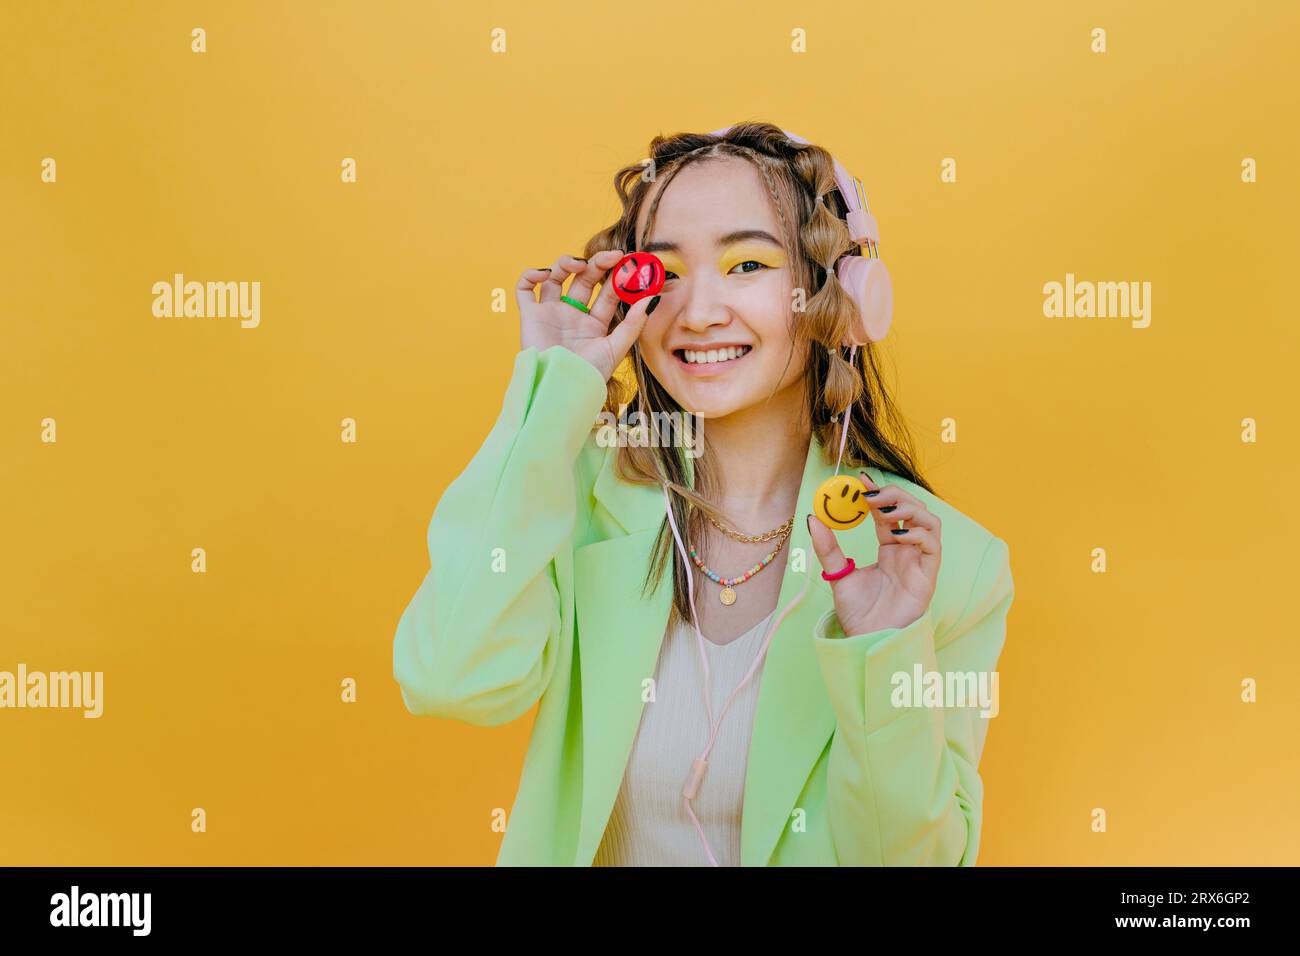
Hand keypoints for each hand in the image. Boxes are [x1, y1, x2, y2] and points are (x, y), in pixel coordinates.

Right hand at [515, 249, 655, 380]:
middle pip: (585, 279)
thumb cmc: (588, 375)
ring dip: (566, 262)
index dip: (619, 276)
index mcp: (595, 323)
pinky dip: (531, 275)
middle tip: (613, 256)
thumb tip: (652, 297)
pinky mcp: (530, 316)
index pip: (608, 292)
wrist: (560, 389)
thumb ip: (634, 323)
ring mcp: (551, 313)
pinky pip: (524, 289)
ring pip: (556, 277)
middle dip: (598, 264)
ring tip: (578, 264)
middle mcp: (573, 315)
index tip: (631, 263)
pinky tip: (545, 274)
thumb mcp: (616, 348)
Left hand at [808, 470, 940, 634]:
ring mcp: (919, 562)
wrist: (866, 640)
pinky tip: (894, 535)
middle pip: (912, 509)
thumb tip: (813, 519)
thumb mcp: (837, 574)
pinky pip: (933, 545)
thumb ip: (828, 548)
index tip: (860, 478)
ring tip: (882, 509)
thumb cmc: (857, 613)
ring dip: (908, 508)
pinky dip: (917, 533)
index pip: (888, 511)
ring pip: (929, 521)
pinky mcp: (928, 576)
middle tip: (869, 494)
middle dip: (893, 495)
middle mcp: (907, 551)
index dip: (877, 492)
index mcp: (889, 548)